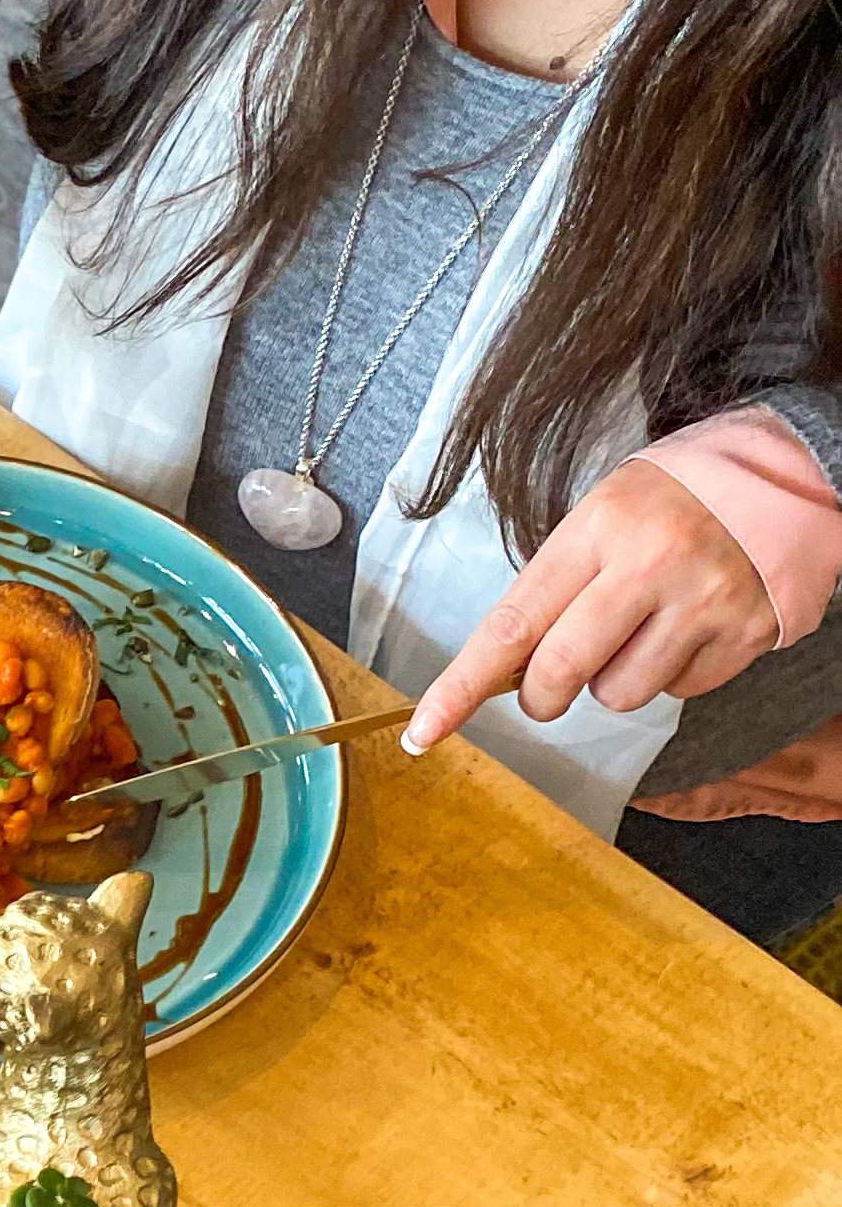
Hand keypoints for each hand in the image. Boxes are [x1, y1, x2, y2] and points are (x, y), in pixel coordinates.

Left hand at [404, 458, 777, 750]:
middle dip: (541, 695)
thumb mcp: (599, 518)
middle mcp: (650, 566)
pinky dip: (669, 674)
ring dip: (612, 681)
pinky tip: (684, 629)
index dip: (461, 685)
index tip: (423, 728)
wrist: (783, 477)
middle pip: (561, 671)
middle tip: (548, 686)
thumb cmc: (668, 503)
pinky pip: (678, 691)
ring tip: (638, 630)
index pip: (511, 624)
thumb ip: (553, 588)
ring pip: (619, 694)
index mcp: (596, 529)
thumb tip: (504, 670)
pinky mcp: (747, 633)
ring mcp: (704, 602)